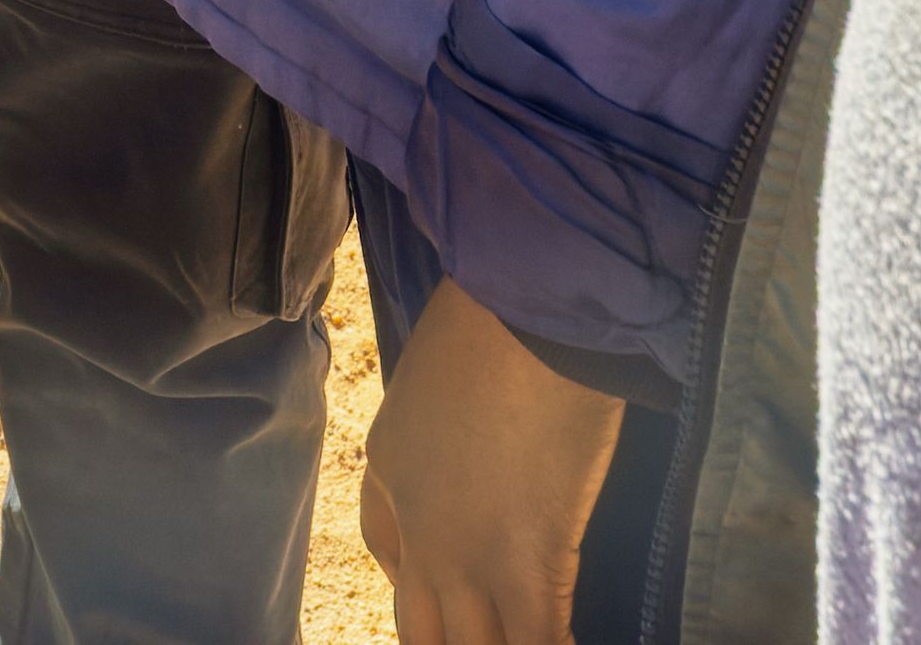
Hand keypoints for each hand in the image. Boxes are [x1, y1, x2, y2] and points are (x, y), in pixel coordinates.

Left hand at [361, 278, 633, 644]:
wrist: (522, 309)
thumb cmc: (491, 313)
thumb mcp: (440, 365)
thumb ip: (452, 412)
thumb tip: (490, 428)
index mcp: (389, 463)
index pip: (385, 544)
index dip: (408, 577)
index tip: (436, 588)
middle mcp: (417, 524)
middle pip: (417, 624)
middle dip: (443, 641)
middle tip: (467, 637)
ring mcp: (466, 554)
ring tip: (515, 644)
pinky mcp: (526, 563)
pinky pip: (534, 639)